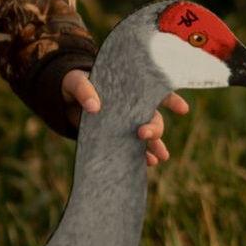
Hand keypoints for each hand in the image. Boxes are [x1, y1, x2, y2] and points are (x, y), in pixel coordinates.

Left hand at [63, 71, 189, 166]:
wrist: (62, 102)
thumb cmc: (72, 85)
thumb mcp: (75, 82)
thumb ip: (84, 90)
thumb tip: (94, 107)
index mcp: (128, 88)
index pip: (155, 91)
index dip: (171, 99)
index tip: (183, 109)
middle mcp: (132, 107)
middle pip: (152, 117)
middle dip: (154, 127)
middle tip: (144, 134)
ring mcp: (125, 124)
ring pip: (148, 135)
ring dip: (155, 146)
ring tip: (160, 157)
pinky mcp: (115, 138)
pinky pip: (133, 148)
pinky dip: (142, 156)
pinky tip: (148, 163)